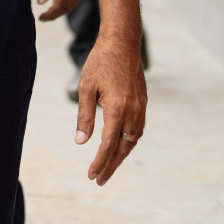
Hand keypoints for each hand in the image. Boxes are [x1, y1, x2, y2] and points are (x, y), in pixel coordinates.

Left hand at [36, 0, 84, 20]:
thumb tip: (41, 3)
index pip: (58, 6)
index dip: (50, 15)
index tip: (42, 18)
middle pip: (67, 7)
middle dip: (56, 15)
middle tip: (45, 17)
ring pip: (73, 3)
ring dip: (63, 10)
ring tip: (52, 12)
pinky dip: (70, 3)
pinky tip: (63, 2)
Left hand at [74, 33, 146, 185]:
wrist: (122, 42)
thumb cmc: (100, 63)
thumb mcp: (86, 88)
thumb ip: (85, 117)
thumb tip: (81, 142)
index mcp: (117, 110)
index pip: (108, 146)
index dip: (99, 163)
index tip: (91, 175)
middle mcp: (132, 112)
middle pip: (122, 148)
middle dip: (110, 166)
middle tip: (99, 181)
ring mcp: (140, 108)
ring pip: (132, 140)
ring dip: (121, 155)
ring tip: (108, 166)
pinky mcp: (143, 102)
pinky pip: (137, 129)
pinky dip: (129, 141)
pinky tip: (121, 144)